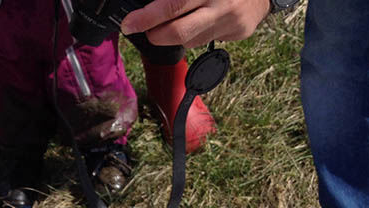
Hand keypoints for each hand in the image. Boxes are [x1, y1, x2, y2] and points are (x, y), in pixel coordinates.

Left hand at [120, 0, 270, 48]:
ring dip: (176, 33)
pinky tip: (203, 19)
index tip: (129, 24)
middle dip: (155, 35)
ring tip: (181, 17)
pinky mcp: (238, 33)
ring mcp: (231, 21)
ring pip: (190, 40)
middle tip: (144, 29)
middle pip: (178, 32)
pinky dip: (196, 34)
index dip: (147, 17)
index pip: (173, 5)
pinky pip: (205, 41)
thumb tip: (150, 7)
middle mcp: (221, 4)